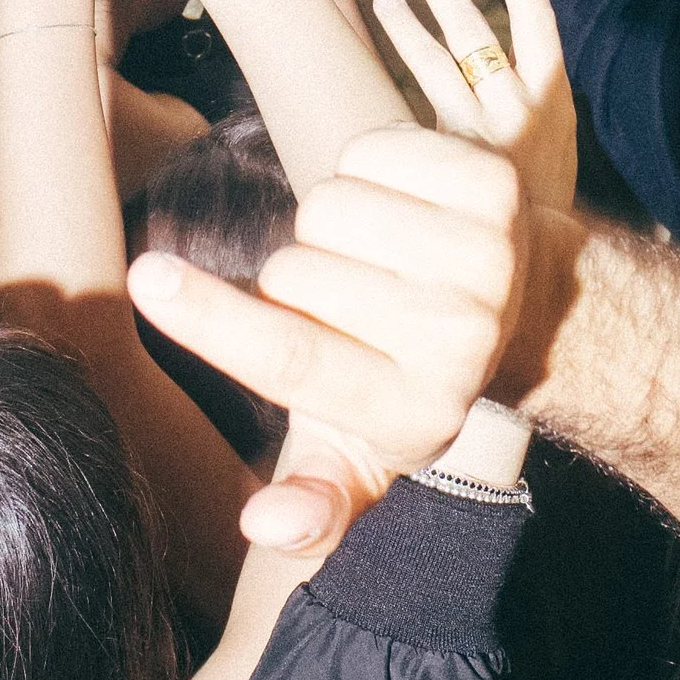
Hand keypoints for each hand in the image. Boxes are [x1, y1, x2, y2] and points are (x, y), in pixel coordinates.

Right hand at [129, 119, 522, 550]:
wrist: (534, 304)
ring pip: (330, 205)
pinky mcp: (498, 185)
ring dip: (331, 221)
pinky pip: (373, 151)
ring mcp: (486, 257)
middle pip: (293, 271)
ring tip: (374, 252)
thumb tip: (264, 527)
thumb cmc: (409, 375)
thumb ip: (314, 496)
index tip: (145, 279)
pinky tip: (406, 204)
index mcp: (412, 411)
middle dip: (291, 274)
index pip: (291, 360)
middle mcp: (458, 340)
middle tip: (343, 294)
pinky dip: (371, 167)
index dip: (212, 320)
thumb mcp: (366, 449)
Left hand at [371, 0, 574, 215]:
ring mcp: (481, 131)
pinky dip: (404, 72)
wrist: (540, 265)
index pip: (537, 18)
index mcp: (552, 96)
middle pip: (474, 31)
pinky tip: (384, 43)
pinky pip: (420, 106)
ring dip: (409, 23)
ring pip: (438, 62)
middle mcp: (518, 106)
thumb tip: (481, 66)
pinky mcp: (451, 156)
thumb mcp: (551, 143)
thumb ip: (523, 101)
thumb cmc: (541, 199)